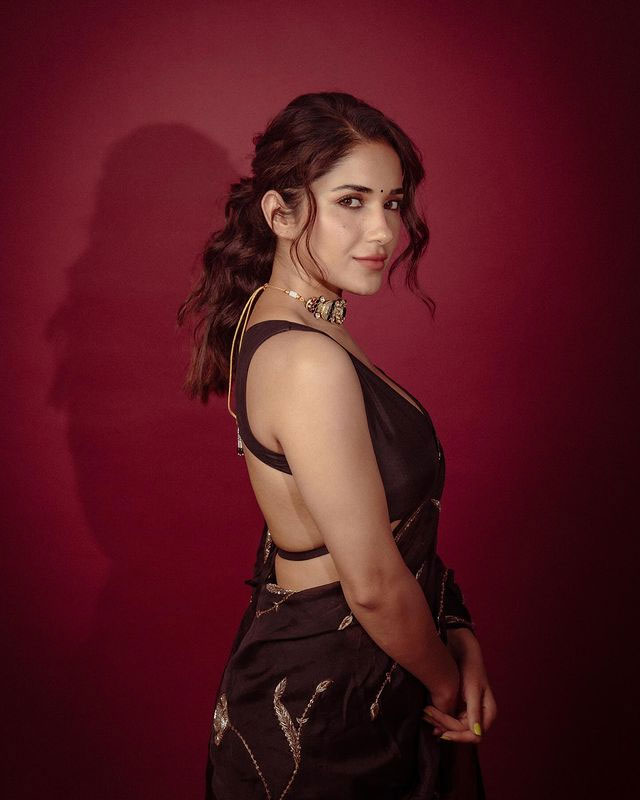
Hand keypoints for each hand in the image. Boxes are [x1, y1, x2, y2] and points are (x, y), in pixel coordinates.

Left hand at [422, 628, 496, 743]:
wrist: (462, 652)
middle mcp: (480, 716)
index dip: (458, 736)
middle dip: (445, 726)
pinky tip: (428, 714)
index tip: (442, 732)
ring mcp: (470, 713)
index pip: (474, 735)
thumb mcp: (473, 690)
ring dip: (439, 723)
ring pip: (454, 728)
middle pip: (462, 732)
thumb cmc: (471, 669)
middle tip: (427, 715)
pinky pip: (450, 719)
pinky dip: (439, 718)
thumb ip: (475, 712)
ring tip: (425, 714)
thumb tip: (477, 734)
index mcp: (488, 713)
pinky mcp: (460, 708)